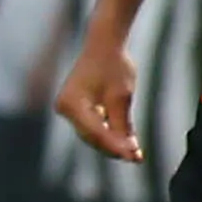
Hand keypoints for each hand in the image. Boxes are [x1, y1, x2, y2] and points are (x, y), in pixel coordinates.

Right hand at [54, 36, 141, 162]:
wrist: (104, 44)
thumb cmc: (114, 66)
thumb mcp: (121, 98)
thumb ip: (122, 126)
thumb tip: (129, 153)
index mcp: (72, 104)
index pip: (96, 133)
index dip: (116, 147)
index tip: (134, 158)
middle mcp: (65, 108)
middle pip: (91, 136)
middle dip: (114, 146)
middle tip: (136, 157)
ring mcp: (67, 107)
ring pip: (92, 133)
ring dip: (113, 141)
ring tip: (134, 152)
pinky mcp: (75, 106)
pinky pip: (92, 124)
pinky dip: (109, 130)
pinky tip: (126, 139)